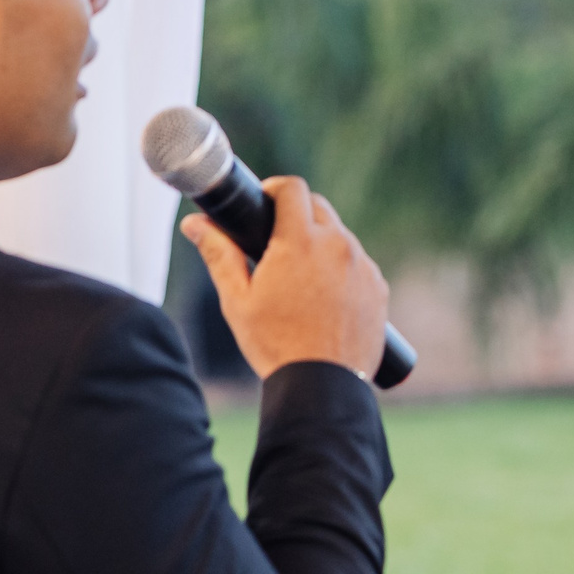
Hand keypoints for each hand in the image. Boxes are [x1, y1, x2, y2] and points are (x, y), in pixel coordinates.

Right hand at [182, 177, 388, 380]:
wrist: (322, 385)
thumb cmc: (275, 343)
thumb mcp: (237, 299)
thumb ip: (218, 254)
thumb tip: (194, 223)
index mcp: (300, 241)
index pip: (293, 188)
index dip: (275, 188)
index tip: (264, 201)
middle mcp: (338, 246)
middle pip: (319, 208)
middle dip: (297, 215)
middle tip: (276, 241)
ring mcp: (363, 266)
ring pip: (340, 237)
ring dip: (321, 244)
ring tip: (300, 275)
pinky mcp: (379, 288)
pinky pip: (358, 265)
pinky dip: (342, 269)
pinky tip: (325, 296)